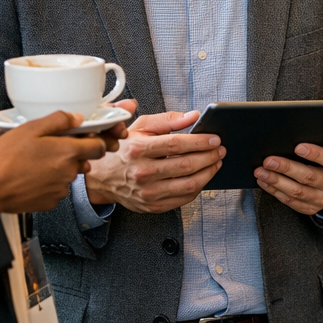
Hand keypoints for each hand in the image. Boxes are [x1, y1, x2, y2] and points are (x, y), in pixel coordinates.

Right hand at [0, 111, 115, 213]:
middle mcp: (69, 172)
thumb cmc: (6, 158)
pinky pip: (56, 190)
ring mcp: (60, 189)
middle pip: (83, 162)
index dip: (94, 142)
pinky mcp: (50, 202)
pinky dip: (49, 184)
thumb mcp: (30, 128)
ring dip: (59, 170)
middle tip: (50, 150)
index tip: (85, 139)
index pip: (99, 147)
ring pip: (68, 176)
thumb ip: (58, 120)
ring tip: (36, 164)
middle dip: (72, 155)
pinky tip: (32, 178)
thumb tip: (77, 118)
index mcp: (68, 152)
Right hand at [84, 108, 224, 213]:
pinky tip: (203, 176)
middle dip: (209, 156)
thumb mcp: (140, 127)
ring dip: (209, 173)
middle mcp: (142, 172)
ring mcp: (148, 192)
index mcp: (138, 149)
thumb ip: (168, 120)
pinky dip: (198, 187)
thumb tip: (194, 116)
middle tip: (220, 150)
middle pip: (186, 165)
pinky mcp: (152, 206)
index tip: (215, 139)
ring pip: (189, 184)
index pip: (176, 145)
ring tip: (216, 162)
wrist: (101, 179)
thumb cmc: (124, 150)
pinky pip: (184, 198)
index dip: (200, 142)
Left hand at [256, 143, 322, 215]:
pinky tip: (264, 181)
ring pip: (297, 191)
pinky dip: (274, 191)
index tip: (298, 147)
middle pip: (309, 177)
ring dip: (276, 181)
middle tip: (269, 160)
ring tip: (261, 172)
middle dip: (287, 168)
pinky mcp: (310, 208)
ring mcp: (322, 199)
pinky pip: (290, 201)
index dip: (315, 153)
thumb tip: (299, 130)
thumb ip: (321, 141)